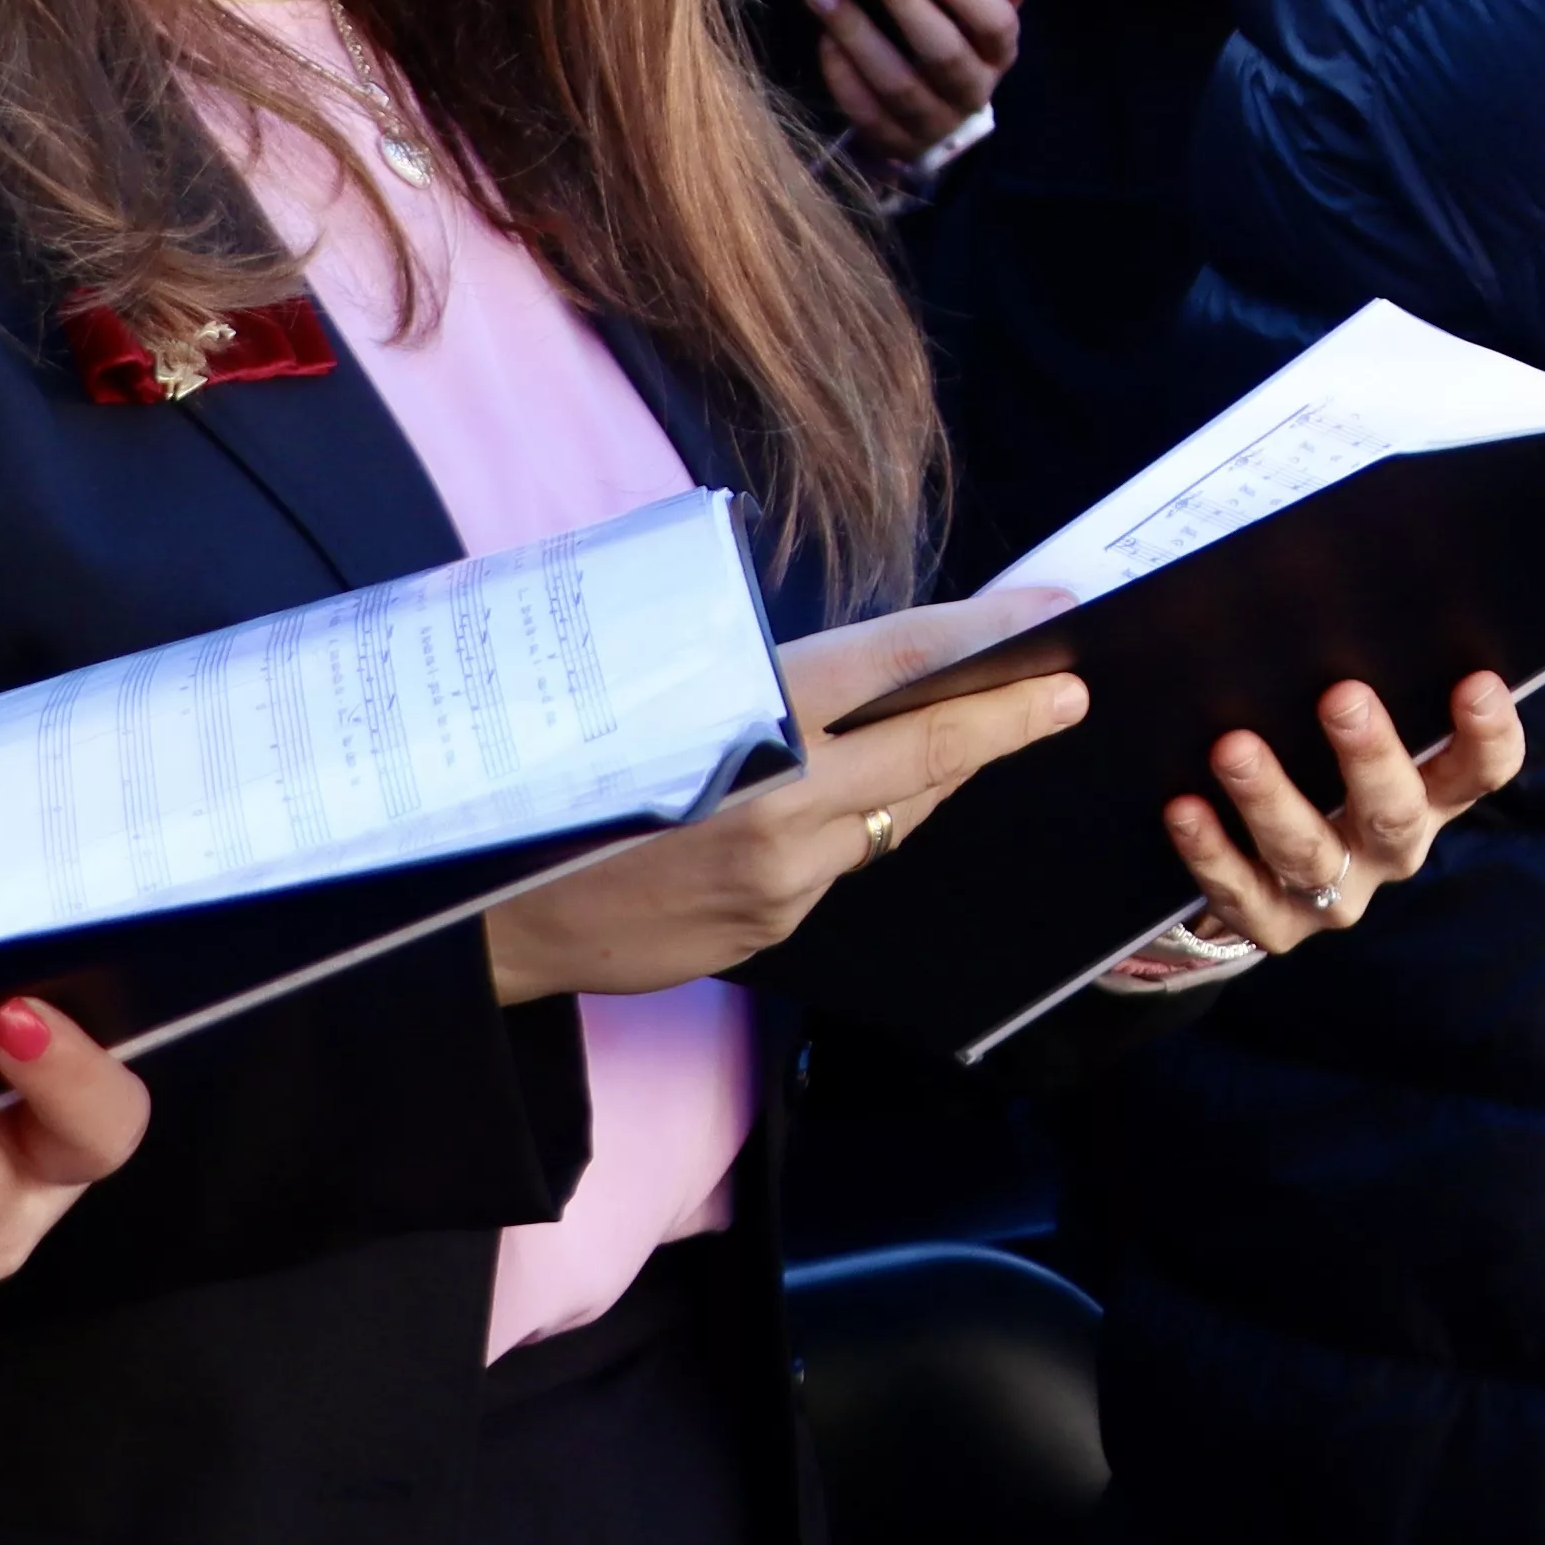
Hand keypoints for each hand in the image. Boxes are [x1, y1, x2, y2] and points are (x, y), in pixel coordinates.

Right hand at [484, 607, 1092, 1005]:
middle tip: (1069, 687)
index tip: (1055, 616)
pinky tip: (866, 791)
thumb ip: (745, 673)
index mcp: (743, 724)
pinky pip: (843, 861)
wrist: (475, 914)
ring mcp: (778, 878)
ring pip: (893, 812)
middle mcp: (778, 806)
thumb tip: (846, 658)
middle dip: (1008, 718)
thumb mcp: (638, 685)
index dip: (984, 638)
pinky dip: (864, 820)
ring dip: (935, 768)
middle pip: (928, 751)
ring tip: (978, 722)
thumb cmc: (543, 774)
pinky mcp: (767, 927)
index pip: (894, 666)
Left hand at [808, 0, 1032, 173]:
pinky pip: (867, 113)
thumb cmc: (963, 49)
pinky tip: (825, 40)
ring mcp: (934, 124)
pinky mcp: (895, 144)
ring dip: (857, 35)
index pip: (994, 23)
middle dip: (904, 3)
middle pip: (943, 53)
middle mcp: (972, 93)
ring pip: (898, 84)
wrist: (943, 125)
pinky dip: (843, 76)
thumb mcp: (988, 17)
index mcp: (1000, 54)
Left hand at [1158, 672, 1528, 955]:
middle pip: (1395, 812)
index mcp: (1432, 791)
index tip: (1477, 681)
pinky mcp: (1275, 923)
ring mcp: (1336, 891)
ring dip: (1271, 798)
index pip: (1483, 769)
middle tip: (1342, 695)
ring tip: (1233, 747)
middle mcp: (1393, 846)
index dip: (1489, 732)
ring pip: (1309, 851)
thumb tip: (1326, 572)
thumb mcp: (1354, 720)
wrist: (1266, 868)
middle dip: (1370, 755)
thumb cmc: (1319, 755)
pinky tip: (1185, 808)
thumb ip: (1364, 668)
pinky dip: (1211, 851)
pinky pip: (1242, 893)